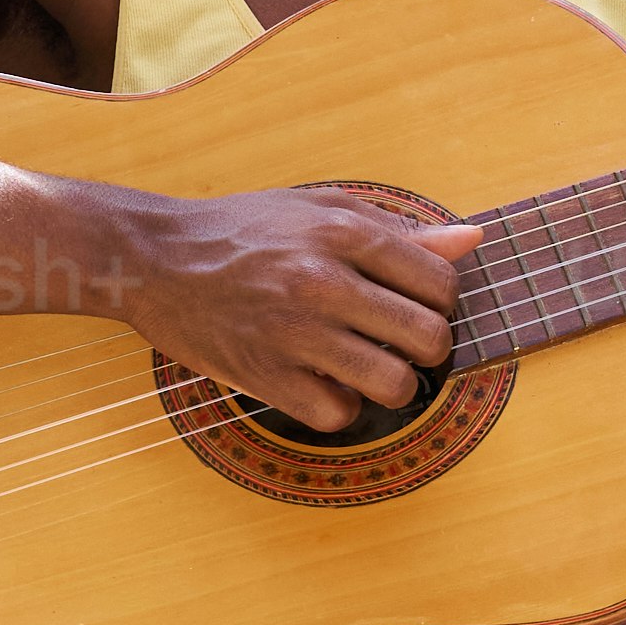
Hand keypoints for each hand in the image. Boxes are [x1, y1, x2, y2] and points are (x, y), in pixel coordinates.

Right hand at [102, 183, 481, 430]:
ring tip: (371, 368)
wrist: (154, 258)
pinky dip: (340, 407)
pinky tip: (324, 383)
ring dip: (393, 384)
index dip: (441, 300)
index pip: (441, 282)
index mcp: (342, 232)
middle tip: (400, 341)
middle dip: (427, 347)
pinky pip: (338, 415)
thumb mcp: (319, 209)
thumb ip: (397, 230)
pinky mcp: (265, 377)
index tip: (416, 304)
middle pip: (429, 338)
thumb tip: (472, 240)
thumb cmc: (243, 230)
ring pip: (394, 385)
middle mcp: (323, 282)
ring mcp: (294, 334)